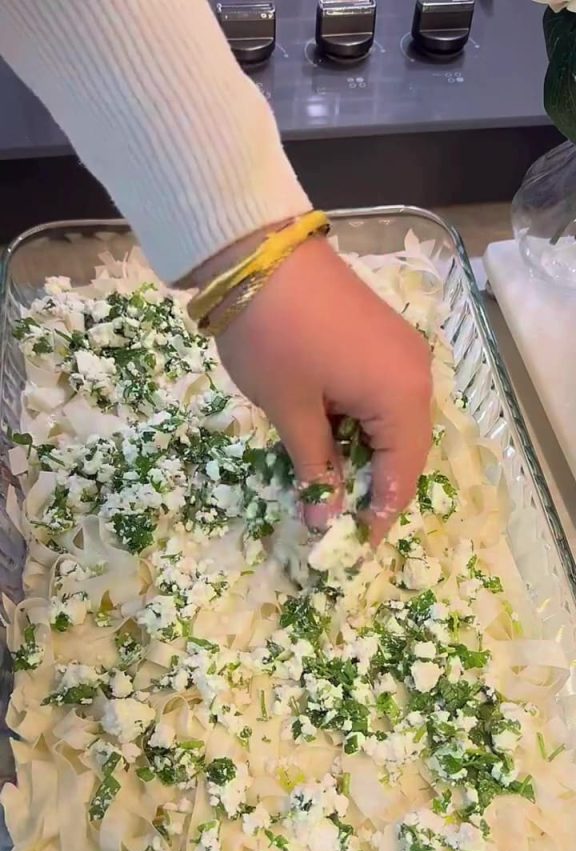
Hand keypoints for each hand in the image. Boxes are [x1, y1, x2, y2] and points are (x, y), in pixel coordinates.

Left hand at [215, 236, 431, 543]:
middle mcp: (416, 374)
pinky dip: (360, 422)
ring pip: (392, 422)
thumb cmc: (273, 338)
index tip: (350, 549)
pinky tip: (330, 435)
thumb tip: (325, 520)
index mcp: (401, 396)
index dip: (377, 517)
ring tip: (327, 481)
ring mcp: (402, 351)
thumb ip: (315, 469)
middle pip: (404, 450)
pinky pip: (382, 394)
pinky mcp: (382, 337)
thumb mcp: (291, 412)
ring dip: (363, 454)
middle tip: (334, 518)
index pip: (400, 476)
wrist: (257, 252)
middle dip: (371, 486)